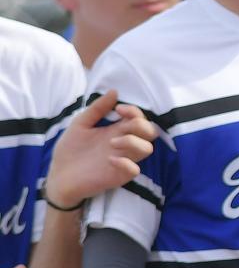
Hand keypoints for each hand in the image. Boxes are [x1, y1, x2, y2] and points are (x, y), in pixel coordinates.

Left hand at [45, 90, 155, 208]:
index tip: (119, 109)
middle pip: (150, 132)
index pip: (139, 118)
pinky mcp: (118, 176)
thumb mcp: (80, 124)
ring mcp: (124, 160)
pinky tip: (109, 160)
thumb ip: (97, 109)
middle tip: (121, 126)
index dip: (135, 111)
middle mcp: (124, 144)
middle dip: (141, 125)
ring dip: (133, 142)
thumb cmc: (70, 150)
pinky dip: (126, 163)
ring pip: (147, 149)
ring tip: (112, 143)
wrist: (58, 176)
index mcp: (117, 130)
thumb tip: (114, 91)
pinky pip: (134, 170)